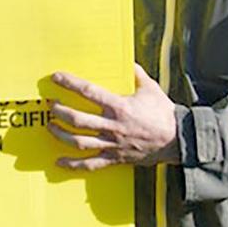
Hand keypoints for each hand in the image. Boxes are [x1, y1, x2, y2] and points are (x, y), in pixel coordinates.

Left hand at [47, 64, 178, 170]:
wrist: (177, 139)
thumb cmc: (163, 113)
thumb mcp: (150, 88)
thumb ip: (136, 74)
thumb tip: (129, 61)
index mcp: (120, 106)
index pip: (89, 92)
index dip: (71, 83)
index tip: (56, 77)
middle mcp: (112, 125)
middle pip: (78, 119)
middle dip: (60, 112)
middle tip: (50, 105)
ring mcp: (112, 143)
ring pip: (80, 142)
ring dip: (61, 135)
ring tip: (50, 127)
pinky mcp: (115, 158)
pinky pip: (91, 164)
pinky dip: (73, 165)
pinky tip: (59, 162)